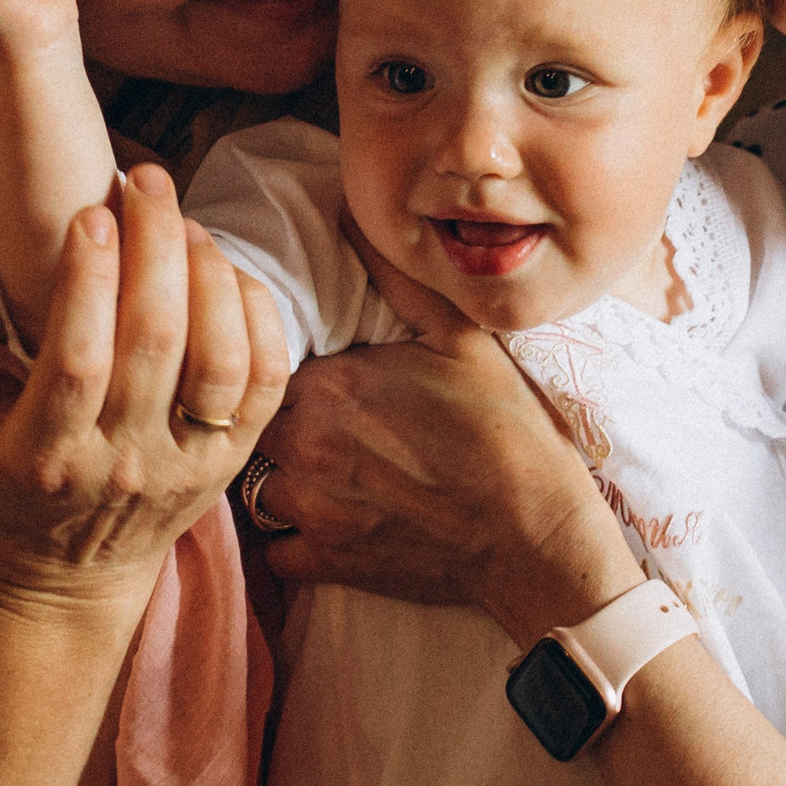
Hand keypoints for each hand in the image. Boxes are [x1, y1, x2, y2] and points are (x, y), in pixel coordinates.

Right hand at [0, 164, 289, 612]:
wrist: (71, 577)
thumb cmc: (3, 484)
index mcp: (47, 457)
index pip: (76, 363)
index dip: (86, 284)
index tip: (89, 214)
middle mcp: (125, 462)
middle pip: (157, 342)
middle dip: (155, 245)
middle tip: (143, 179)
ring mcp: (190, 463)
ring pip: (222, 358)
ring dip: (209, 273)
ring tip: (182, 220)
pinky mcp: (235, 458)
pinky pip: (269, 378)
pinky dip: (258, 313)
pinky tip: (224, 269)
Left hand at [258, 223, 641, 646]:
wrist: (534, 535)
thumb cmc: (505, 432)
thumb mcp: (461, 339)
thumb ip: (396, 279)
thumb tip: (351, 221)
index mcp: (329, 384)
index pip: (261, 364)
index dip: (279, 367)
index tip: (311, 374)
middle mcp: (304, 445)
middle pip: (250, 424)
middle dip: (275, 420)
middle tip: (319, 421)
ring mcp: (311, 510)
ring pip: (254, 488)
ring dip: (279, 479)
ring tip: (324, 472)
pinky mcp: (325, 563)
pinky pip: (274, 552)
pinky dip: (290, 542)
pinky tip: (328, 523)